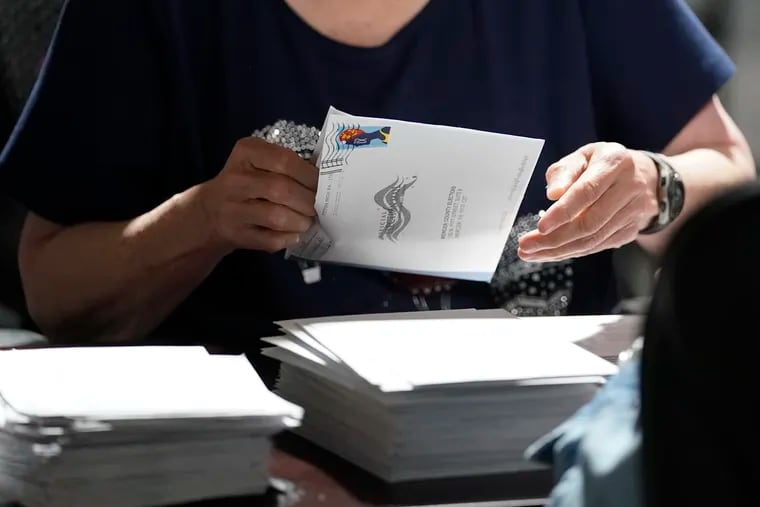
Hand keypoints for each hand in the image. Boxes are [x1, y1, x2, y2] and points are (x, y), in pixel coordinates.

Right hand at [195, 137, 317, 252]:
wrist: (210, 211)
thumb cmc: (247, 183)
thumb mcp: (260, 163)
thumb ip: (288, 165)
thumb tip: (325, 177)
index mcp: (246, 153)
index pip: (284, 160)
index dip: (309, 175)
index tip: (322, 184)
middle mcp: (235, 179)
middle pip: (282, 189)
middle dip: (308, 201)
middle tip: (318, 207)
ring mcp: (232, 209)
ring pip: (276, 217)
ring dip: (300, 221)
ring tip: (307, 221)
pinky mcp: (235, 234)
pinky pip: (269, 239)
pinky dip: (288, 238)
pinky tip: (293, 234)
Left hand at [518, 142, 658, 261]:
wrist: (643, 176)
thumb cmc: (602, 164)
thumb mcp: (582, 156)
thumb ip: (564, 172)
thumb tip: (553, 194)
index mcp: (615, 163)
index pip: (587, 192)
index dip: (563, 212)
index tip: (540, 227)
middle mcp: (629, 188)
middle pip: (589, 222)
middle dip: (554, 239)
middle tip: (526, 246)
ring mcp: (633, 212)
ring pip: (593, 240)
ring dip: (559, 250)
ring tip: (531, 253)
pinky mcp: (630, 231)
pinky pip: (597, 246)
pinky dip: (571, 252)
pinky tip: (550, 253)